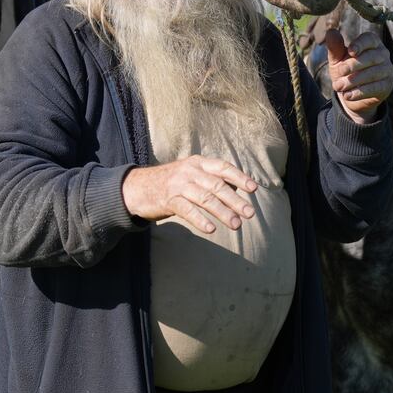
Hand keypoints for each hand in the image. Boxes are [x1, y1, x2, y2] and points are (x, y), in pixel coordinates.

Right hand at [121, 156, 257, 233]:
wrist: (138, 187)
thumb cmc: (171, 183)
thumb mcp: (191, 174)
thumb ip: (211, 180)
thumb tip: (237, 192)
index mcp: (198, 162)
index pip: (223, 167)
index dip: (239, 177)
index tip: (253, 189)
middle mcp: (190, 171)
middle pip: (217, 185)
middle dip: (235, 200)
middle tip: (249, 213)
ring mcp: (179, 185)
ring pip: (205, 199)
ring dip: (223, 212)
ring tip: (236, 225)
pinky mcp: (168, 200)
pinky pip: (188, 211)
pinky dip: (200, 220)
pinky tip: (211, 229)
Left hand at [326, 28, 392, 123]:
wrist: (350, 93)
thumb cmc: (345, 70)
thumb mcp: (337, 59)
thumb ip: (335, 47)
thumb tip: (331, 31)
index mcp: (371, 42)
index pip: (369, 39)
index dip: (360, 44)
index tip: (350, 51)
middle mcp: (383, 54)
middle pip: (371, 57)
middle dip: (353, 65)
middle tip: (339, 72)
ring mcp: (387, 70)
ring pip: (373, 73)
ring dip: (354, 80)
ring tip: (339, 86)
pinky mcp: (387, 85)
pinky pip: (375, 88)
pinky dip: (360, 92)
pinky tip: (347, 95)